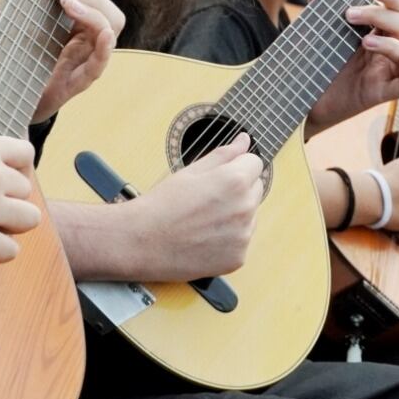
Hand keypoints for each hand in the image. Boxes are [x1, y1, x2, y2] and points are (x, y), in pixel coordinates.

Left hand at [0, 0, 122, 122]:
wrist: (3, 96)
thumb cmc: (16, 55)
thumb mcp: (16, 15)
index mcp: (78, 19)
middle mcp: (87, 37)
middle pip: (109, 6)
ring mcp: (85, 58)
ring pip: (112, 29)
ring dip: (96, 13)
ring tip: (70, 6)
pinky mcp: (77, 81)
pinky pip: (101, 63)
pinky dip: (106, 47)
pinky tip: (103, 34)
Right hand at [126, 134, 262, 279]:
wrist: (142, 242)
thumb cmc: (163, 203)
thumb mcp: (192, 171)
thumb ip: (224, 154)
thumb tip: (244, 140)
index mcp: (235, 180)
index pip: (255, 163)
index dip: (236, 166)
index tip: (218, 176)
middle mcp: (245, 208)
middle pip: (256, 189)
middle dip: (239, 189)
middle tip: (207, 199)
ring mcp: (243, 236)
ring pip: (250, 215)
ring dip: (236, 214)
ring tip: (203, 220)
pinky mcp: (238, 257)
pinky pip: (242, 240)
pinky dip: (229, 239)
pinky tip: (205, 238)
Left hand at [305, 0, 398, 132]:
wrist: (301, 98)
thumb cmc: (317, 63)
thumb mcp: (319, 31)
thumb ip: (320, 4)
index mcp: (375, 30)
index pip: (396, 7)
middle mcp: (386, 48)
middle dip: (380, 14)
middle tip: (350, 15)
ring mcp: (387, 71)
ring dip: (392, 43)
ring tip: (364, 42)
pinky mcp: (383, 93)